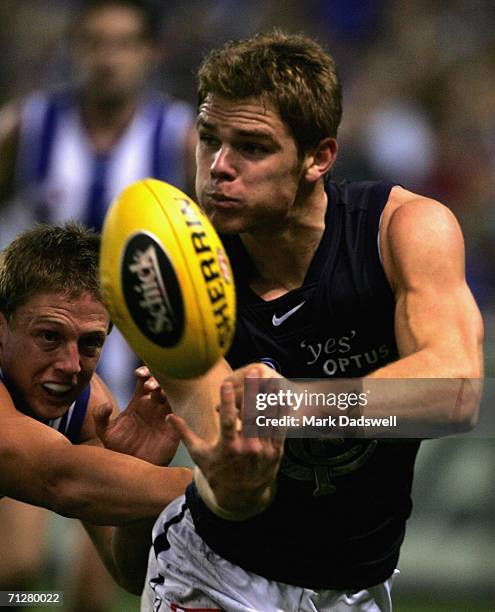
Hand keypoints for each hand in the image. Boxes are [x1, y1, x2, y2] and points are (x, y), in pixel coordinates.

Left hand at [93, 366, 180, 465]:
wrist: (131, 469)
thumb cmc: (119, 448)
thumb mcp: (105, 432)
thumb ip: (100, 417)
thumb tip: (106, 405)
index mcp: (139, 401)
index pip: (144, 380)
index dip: (144, 372)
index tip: (139, 373)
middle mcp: (154, 405)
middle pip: (160, 384)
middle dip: (156, 380)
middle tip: (149, 385)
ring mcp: (165, 416)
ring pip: (172, 397)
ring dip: (167, 392)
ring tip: (158, 393)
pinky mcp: (173, 430)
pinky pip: (179, 418)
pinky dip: (176, 414)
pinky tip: (168, 414)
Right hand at [167, 367, 284, 518]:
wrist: (240, 496)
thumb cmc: (217, 471)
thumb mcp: (199, 455)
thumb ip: (185, 433)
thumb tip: (168, 416)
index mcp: (228, 448)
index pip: (228, 421)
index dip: (227, 402)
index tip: (226, 384)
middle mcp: (247, 449)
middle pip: (252, 416)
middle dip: (253, 392)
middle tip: (255, 372)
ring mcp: (263, 451)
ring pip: (269, 420)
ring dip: (271, 398)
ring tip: (272, 378)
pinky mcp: (277, 452)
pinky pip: (281, 429)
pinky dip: (282, 413)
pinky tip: (283, 396)